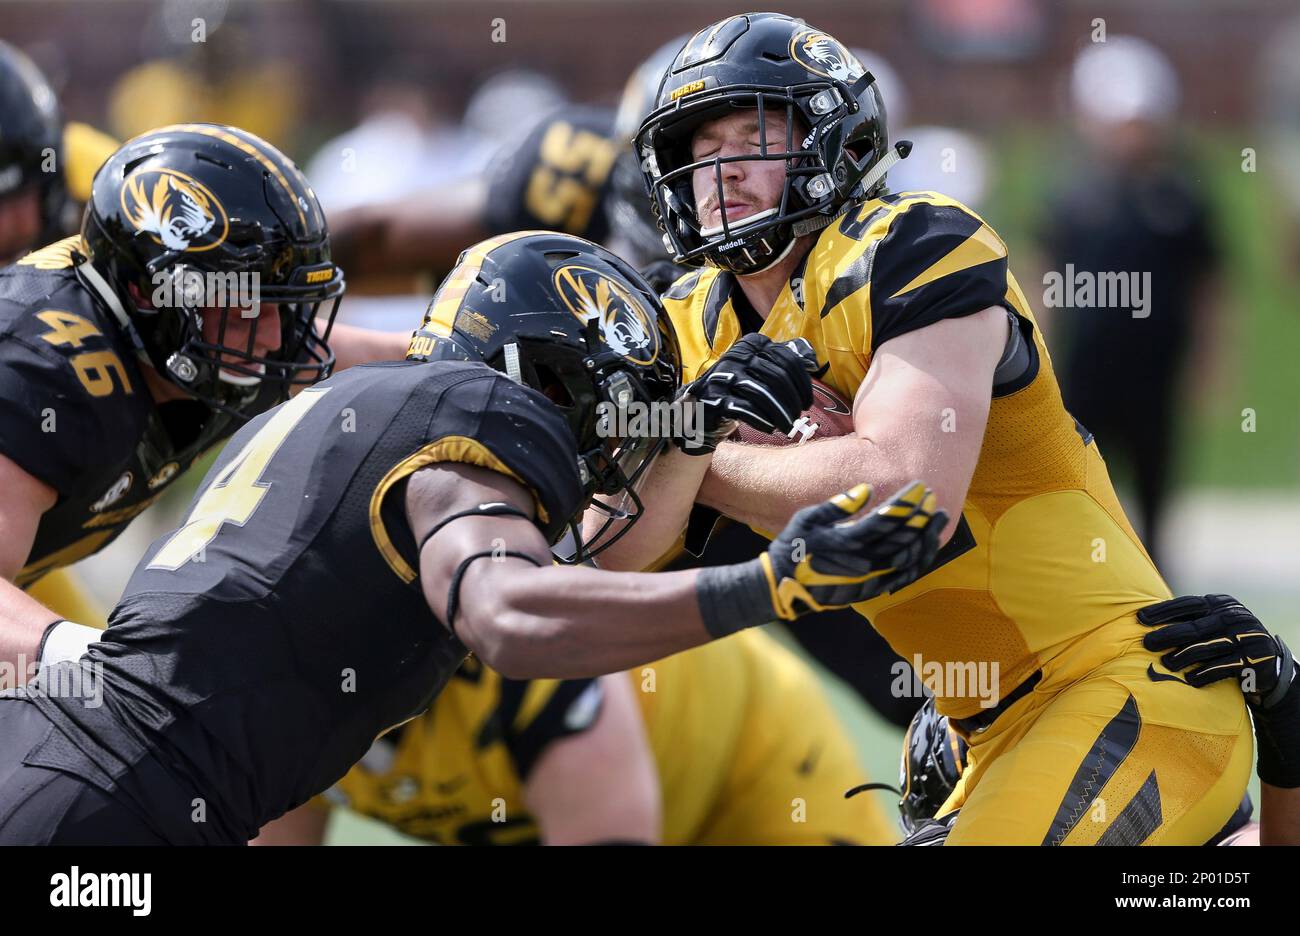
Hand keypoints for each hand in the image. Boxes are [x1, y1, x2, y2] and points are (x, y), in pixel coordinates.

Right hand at [674, 334, 814, 454]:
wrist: (702, 407)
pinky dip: (761, 420)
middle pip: (777, 376)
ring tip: (787, 426)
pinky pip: (744, 408)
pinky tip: (769, 428)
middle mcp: (737, 355)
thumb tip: (812, 360)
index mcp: (752, 344)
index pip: (787, 359)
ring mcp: (724, 375)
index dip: (802, 383)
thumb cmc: (738, 390)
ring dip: (780, 413)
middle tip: (797, 417)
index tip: (807, 402)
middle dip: (792, 401)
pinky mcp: (714, 397)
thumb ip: (781, 362)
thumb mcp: (758, 368)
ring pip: (762, 393)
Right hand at [760, 481, 945, 619]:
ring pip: (909, 558)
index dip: (907, 501)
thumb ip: (838, 505)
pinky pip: (905, 576)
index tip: (920, 486)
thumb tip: (868, 489)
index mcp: (846, 541)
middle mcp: (862, 562)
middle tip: (933, 496)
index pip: (888, 519)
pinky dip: (920, 559)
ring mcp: (870, 579)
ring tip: (938, 518)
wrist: (783, 587)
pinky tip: (927, 544)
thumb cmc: (793, 548)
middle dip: (921, 515)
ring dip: (926, 536)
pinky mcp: (872, 589)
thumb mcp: (805, 520)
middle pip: (904, 537)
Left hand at [1139, 594, 1294, 706]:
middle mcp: (1234, 617)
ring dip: (1183, 657)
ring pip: (1206, 648)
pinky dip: (1204, 674)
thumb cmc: (1227, 639)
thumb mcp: (1214, 621)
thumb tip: (1144, 619)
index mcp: (1221, 603)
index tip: (1140, 618)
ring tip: (1166, 663)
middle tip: (1146, 643)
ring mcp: (1245, 638)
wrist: (1269, 661)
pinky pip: (1223, 668)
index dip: (1163, 611)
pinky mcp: (1252, 660)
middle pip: (1194, 627)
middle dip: (1168, 635)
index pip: (1188, 604)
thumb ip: (1190, 618)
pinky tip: (1190, 680)